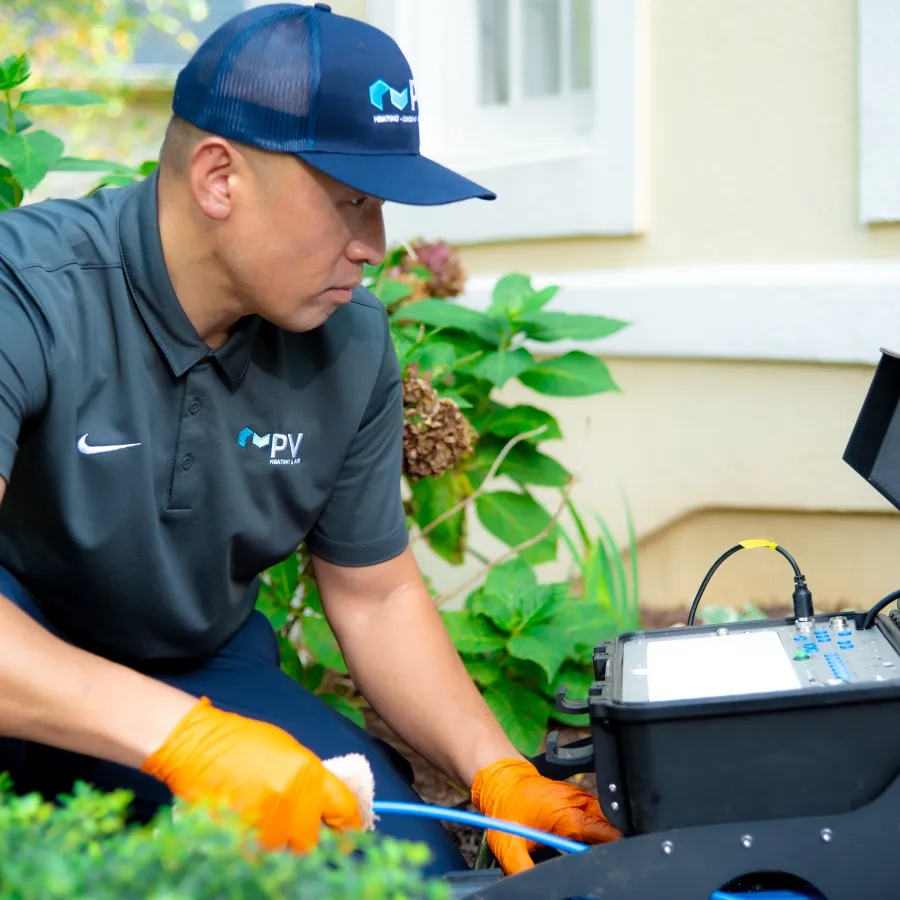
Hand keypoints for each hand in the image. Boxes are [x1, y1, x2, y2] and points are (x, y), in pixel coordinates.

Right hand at [140, 696, 361, 851]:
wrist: (197, 746)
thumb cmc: (243, 742)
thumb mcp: (288, 750)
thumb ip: (309, 779)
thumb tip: (326, 806)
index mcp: (308, 773)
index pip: (343, 809)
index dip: (350, 824)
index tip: (352, 832)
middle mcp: (291, 800)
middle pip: (312, 840)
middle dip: (306, 835)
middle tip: (293, 823)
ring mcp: (264, 822)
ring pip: (282, 850)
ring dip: (277, 840)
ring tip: (261, 815)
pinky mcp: (240, 837)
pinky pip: (257, 852)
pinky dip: (255, 843)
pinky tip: (245, 821)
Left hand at [471, 758, 619, 873]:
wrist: (502, 780)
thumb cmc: (506, 807)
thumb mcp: (508, 844)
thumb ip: (522, 867)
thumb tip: (528, 883)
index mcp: (567, 816)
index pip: (605, 833)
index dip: (611, 848)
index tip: (608, 861)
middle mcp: (577, 803)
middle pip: (609, 825)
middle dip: (609, 842)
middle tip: (600, 858)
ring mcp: (578, 797)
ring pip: (604, 816)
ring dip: (603, 832)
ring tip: (593, 849)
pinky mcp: (575, 797)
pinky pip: (595, 811)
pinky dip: (596, 824)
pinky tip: (587, 837)